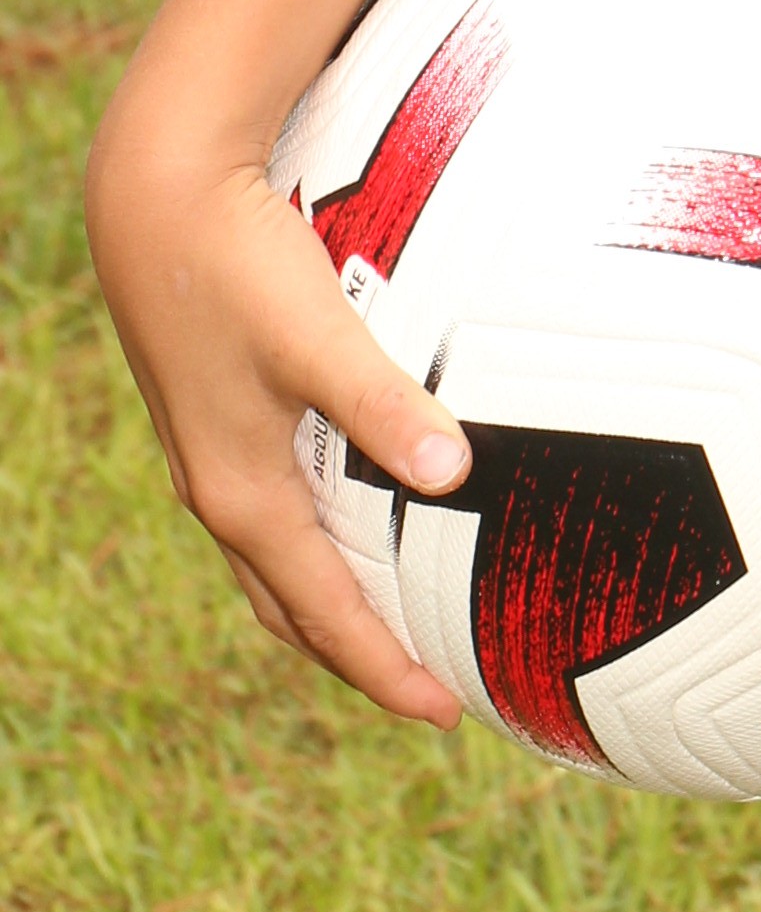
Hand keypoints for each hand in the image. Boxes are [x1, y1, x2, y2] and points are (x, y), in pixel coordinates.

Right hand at [86, 137, 470, 725]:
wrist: (153, 199)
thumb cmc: (234, 264)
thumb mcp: (315, 334)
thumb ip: (382, 405)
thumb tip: (455, 476)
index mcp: (242, 496)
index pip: (324, 614)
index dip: (383, 669)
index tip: (445, 712)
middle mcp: (222, 491)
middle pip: (295, 608)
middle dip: (359, 656)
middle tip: (432, 689)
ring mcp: (215, 456)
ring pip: (279, 563)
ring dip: (334, 603)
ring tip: (400, 620)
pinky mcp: (220, 416)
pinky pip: (274, 511)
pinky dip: (318, 543)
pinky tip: (360, 515)